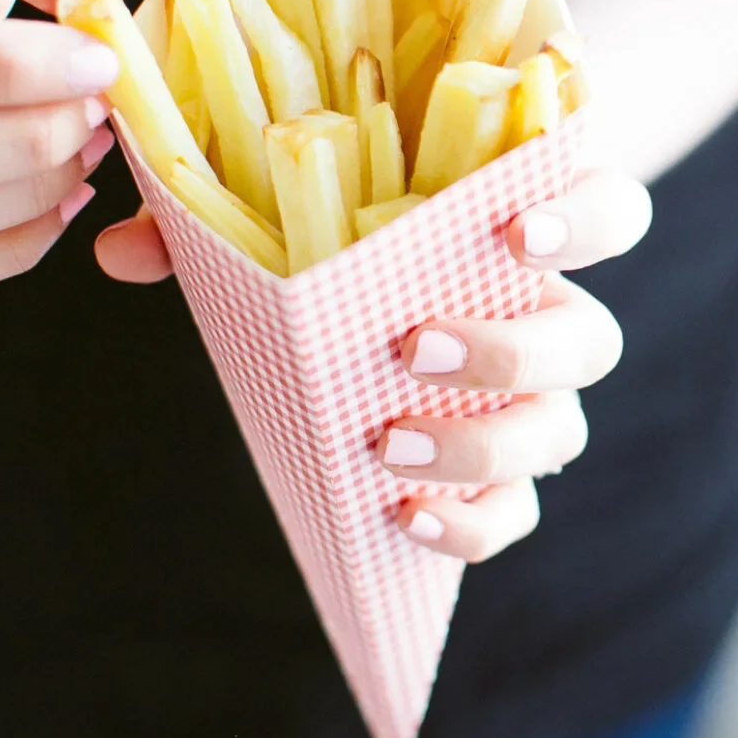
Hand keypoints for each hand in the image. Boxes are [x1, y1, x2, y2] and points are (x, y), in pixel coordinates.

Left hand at [97, 167, 653, 560]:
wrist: (369, 323)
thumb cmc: (336, 248)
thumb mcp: (279, 220)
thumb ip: (214, 224)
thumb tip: (124, 251)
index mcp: (523, 233)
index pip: (612, 213)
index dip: (586, 220)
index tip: (516, 231)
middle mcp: (553, 318)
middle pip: (592, 340)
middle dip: (513, 347)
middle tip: (410, 344)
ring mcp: (538, 403)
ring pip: (561, 431)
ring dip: (483, 442)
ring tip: (390, 441)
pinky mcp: (507, 475)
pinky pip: (516, 512)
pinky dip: (471, 523)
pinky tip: (404, 518)